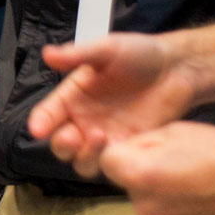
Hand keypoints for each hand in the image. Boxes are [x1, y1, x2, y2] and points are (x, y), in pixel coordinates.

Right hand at [25, 32, 196, 177]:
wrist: (176, 68)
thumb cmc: (139, 53)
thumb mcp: (107, 48)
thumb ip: (77, 54)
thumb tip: (48, 54)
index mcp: (73, 96)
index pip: (48, 114)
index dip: (40, 122)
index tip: (38, 129)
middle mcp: (84, 120)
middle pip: (61, 144)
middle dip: (61, 145)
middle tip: (71, 137)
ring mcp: (105, 137)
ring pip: (83, 161)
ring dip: (85, 156)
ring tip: (100, 138)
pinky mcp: (128, 148)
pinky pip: (112, 165)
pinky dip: (111, 163)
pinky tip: (121, 148)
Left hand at [100, 122, 214, 214]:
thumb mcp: (176, 131)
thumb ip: (143, 143)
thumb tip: (126, 151)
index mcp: (140, 176)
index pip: (106, 161)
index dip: (123, 151)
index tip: (144, 149)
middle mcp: (143, 207)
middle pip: (129, 185)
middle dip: (143, 173)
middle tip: (177, 165)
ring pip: (147, 204)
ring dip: (160, 195)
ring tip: (192, 184)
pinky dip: (176, 213)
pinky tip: (200, 203)